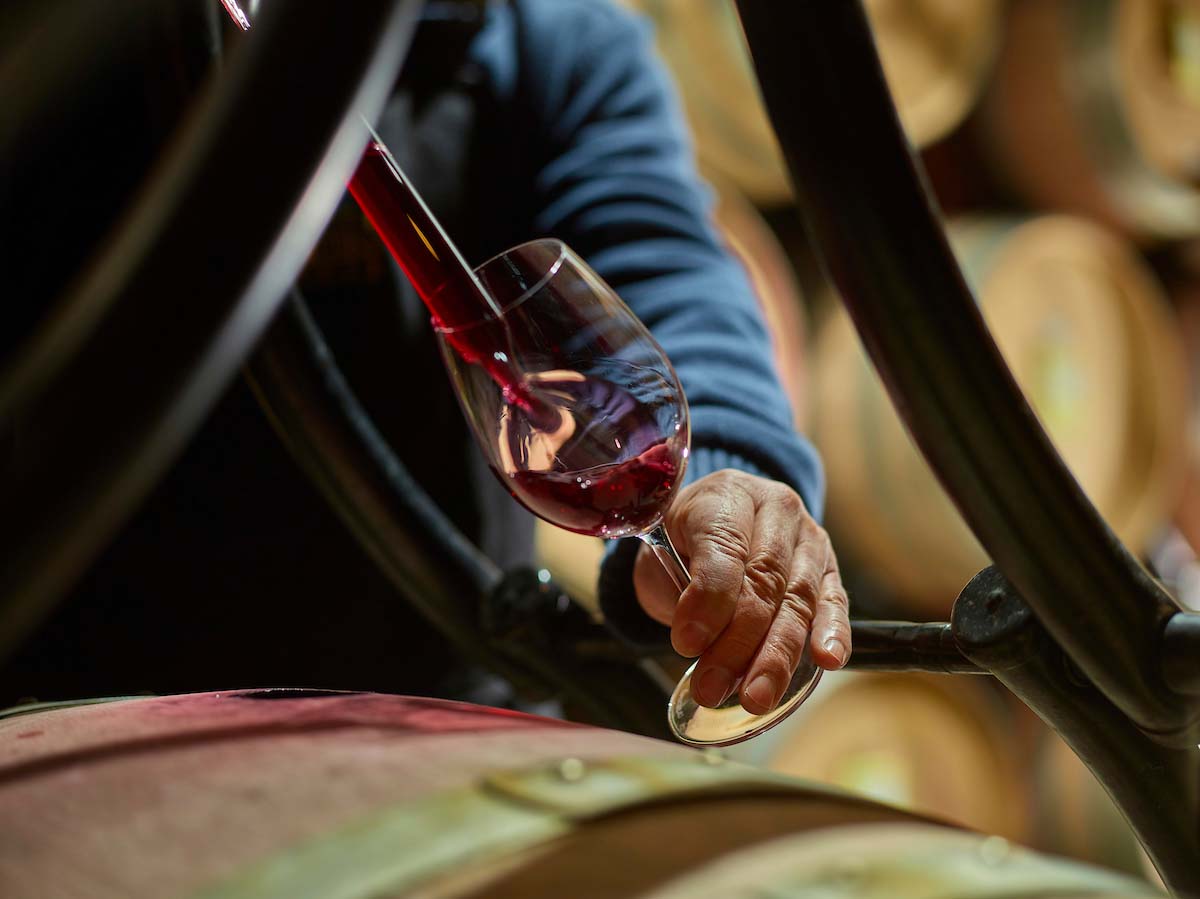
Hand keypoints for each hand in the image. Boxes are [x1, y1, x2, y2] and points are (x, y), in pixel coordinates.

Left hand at [633, 469, 850, 713]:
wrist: (712, 522)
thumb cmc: (683, 539)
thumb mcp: (664, 550)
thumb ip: (681, 588)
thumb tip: (698, 642)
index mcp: (727, 494)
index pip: (724, 548)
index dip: (708, 600)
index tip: (687, 643)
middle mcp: (776, 509)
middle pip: (764, 581)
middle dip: (738, 642)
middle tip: (712, 687)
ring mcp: (808, 538)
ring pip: (798, 599)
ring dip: (777, 655)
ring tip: (756, 697)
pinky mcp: (828, 568)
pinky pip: (833, 602)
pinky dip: (831, 633)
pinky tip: (828, 660)